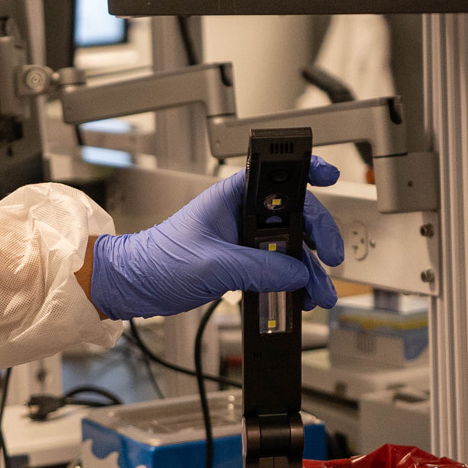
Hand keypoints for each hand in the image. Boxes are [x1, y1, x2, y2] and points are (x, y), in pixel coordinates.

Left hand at [87, 157, 345, 319]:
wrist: (135, 286)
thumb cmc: (157, 260)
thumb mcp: (214, 264)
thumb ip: (260, 268)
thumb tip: (298, 273)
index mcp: (232, 196)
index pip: (278, 174)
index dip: (307, 171)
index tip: (331, 177)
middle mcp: (242, 214)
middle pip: (294, 218)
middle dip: (318, 238)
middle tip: (332, 259)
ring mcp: (243, 239)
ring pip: (288, 249)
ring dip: (307, 271)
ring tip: (320, 294)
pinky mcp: (240, 262)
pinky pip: (275, 268)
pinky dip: (291, 283)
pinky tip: (300, 297)